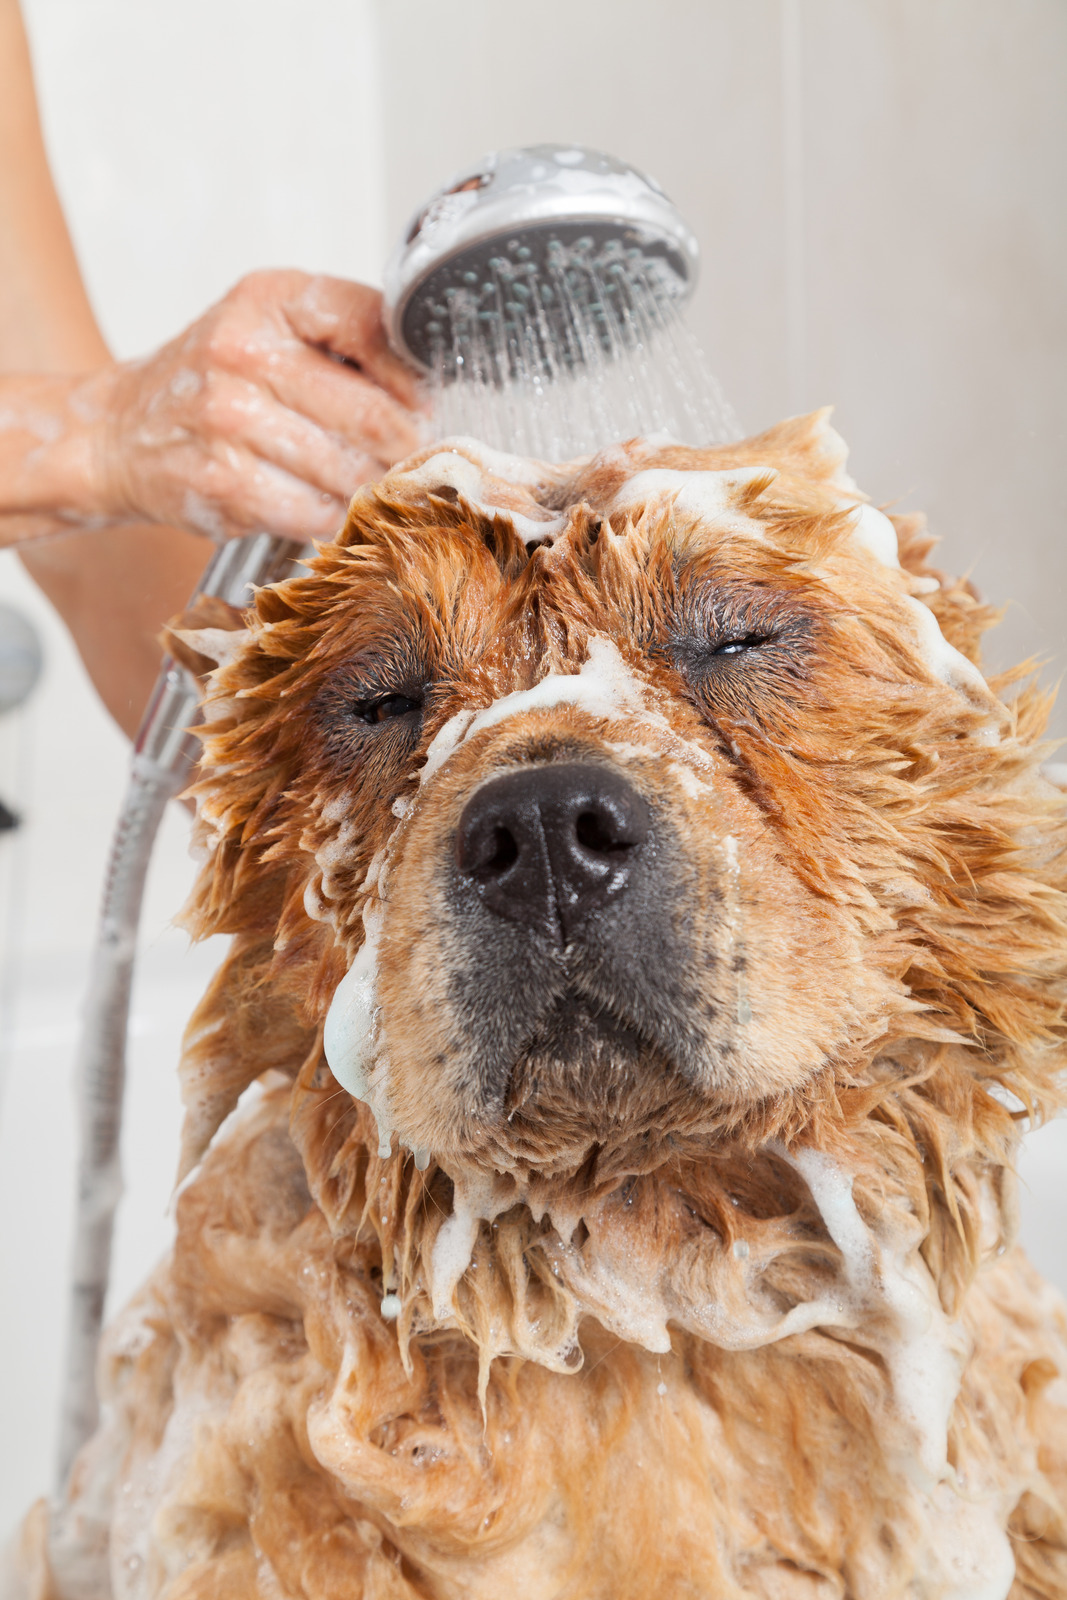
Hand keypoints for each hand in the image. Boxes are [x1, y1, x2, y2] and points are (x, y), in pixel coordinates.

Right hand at [85, 271, 423, 541]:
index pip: (376, 330)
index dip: (416, 378)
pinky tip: (331, 505)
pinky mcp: (224, 483)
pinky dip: (337, 516)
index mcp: (269, 299)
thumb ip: (345, 338)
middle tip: (417, 459)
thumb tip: (431, 387)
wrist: (121, 433)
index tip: (428, 404)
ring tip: (375, 484)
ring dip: (375, 487)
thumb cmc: (213, 381)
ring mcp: (229, 420)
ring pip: (351, 473)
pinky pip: (317, 512)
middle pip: (374, 416)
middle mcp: (244, 352)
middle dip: (407, 447)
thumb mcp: (270, 326)